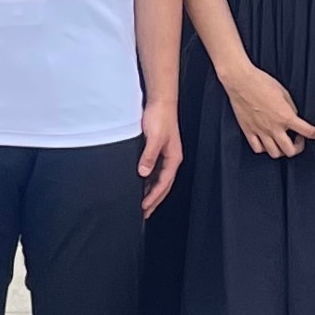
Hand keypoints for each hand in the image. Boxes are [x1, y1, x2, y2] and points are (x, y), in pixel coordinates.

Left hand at [136, 98, 181, 217]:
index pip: (164, 183)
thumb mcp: (154, 137)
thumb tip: (143, 174)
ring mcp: (165, 155)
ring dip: (151, 191)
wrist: (160, 101)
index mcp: (173, 158)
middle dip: (154, 200)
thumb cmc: (160, 117)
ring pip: (158, 179)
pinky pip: (154, 170)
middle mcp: (171, 158)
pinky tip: (141, 184)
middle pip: (163, 185)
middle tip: (144, 213)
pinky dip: (148, 180)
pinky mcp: (158, 149)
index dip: (154, 197)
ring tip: (141, 204)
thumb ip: (149, 156)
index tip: (144, 207)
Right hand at [222, 59, 314, 159]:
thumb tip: (294, 116)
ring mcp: (260, 131)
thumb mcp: (284, 92)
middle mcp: (274, 127)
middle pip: (290, 150)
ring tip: (282, 142)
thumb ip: (291, 108)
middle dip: (298, 147)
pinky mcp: (248, 130)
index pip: (307, 131)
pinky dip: (264, 148)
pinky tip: (267, 142)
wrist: (241, 81)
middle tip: (298, 140)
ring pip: (274, 153)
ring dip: (282, 150)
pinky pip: (257, 148)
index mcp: (285, 116)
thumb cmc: (261, 82)